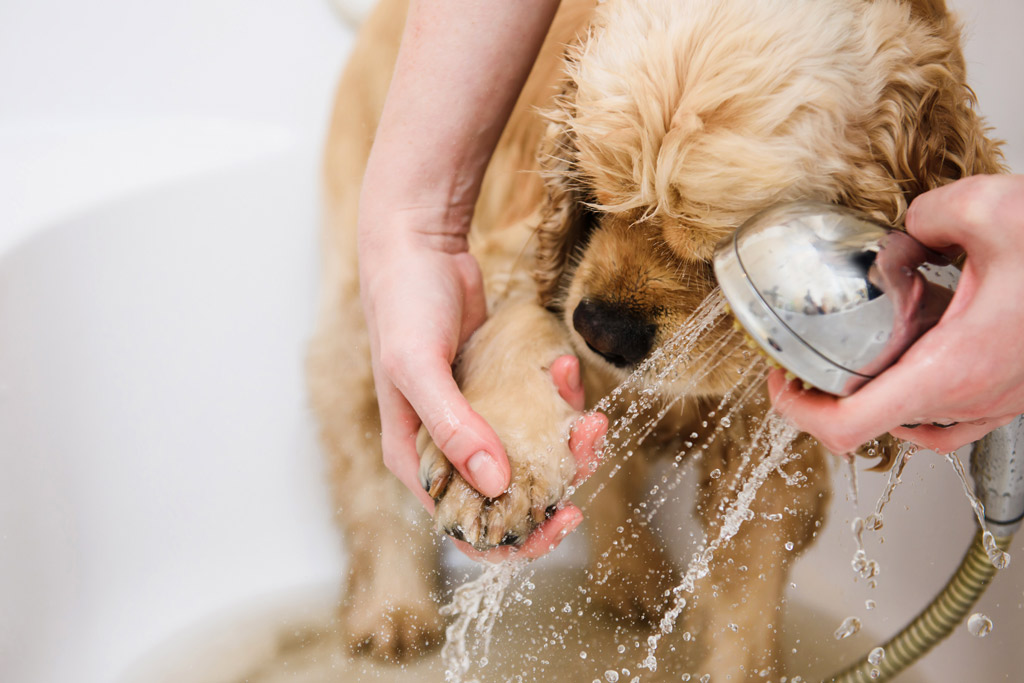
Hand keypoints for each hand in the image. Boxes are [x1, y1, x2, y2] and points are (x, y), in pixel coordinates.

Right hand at [359, 212, 606, 557]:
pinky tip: (560, 364)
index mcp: (418, 460)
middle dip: (559, 479)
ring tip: (589, 412)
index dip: (516, 538)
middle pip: (512, 494)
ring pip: (535, 454)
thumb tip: (496, 482)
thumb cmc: (403, 308)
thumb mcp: (417, 367)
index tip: (563, 517)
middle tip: (589, 443)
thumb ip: (452, 426)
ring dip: (568, 438)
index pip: (467, 526)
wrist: (417, 248)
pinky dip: (559, 396)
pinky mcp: (501, 392)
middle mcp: (449, 450)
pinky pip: (540, 411)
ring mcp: (478, 421)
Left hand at [768, 174, 1023, 454]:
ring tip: (850, 357)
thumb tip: (908, 229)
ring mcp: (991, 405)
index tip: (780, 382)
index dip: (798, 413)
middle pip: (869, 426)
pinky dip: (912, 399)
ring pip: (908, 425)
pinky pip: (945, 418)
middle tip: (805, 358)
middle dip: (826, 394)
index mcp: (951, 369)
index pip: (849, 428)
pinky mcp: (1007, 396)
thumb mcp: (990, 210)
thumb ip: (926, 215)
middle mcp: (968, 400)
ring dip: (870, 396)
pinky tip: (910, 360)